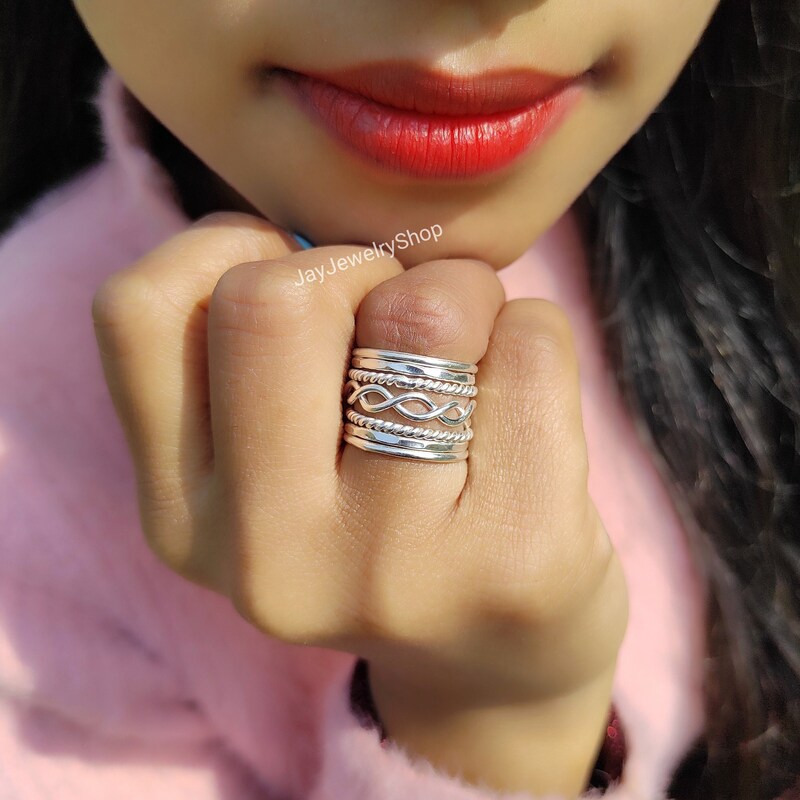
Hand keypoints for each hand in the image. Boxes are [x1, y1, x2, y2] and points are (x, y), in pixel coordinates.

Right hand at [91, 211, 628, 796]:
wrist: (497, 661)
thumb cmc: (387, 521)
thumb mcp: (275, 457)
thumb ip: (260, 345)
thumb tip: (313, 215)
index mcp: (183, 517)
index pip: (142, 306)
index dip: (233, 255)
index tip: (303, 299)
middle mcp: (265, 557)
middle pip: (276, 295)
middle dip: (359, 270)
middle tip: (401, 326)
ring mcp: (391, 571)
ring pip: (423, 306)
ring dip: (462, 297)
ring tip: (468, 368)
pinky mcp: (517, 562)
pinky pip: (532, 340)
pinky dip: (532, 337)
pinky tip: (526, 413)